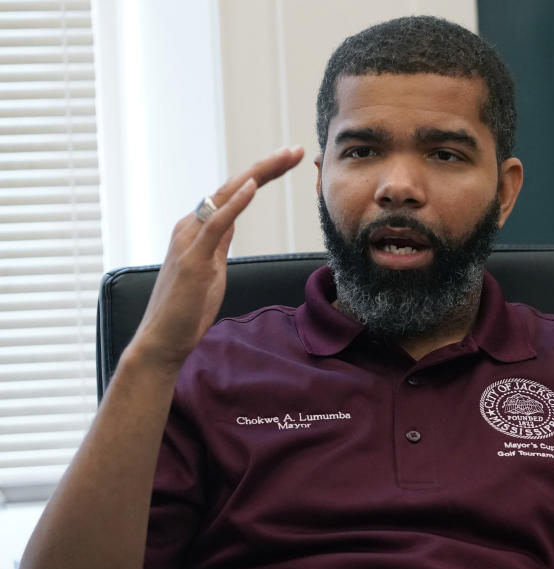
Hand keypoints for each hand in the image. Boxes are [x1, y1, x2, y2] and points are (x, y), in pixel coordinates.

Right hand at [130, 145, 304, 371]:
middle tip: (296, 150)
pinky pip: (216, 223)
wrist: (163, 339)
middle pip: (233, 186)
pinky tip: (251, 186)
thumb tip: (230, 223)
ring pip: (226, 195)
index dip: (262, 174)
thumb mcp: (212, 268)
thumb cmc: (187, 308)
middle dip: (266, 166)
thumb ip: (219, 243)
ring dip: (257, 174)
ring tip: (284, 157)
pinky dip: (234, 202)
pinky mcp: (193, 258)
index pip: (234, 192)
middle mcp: (191, 225)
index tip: (288, 160)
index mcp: (197, 227)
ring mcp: (190, 239)